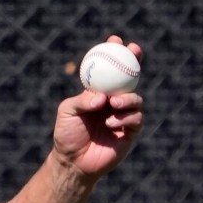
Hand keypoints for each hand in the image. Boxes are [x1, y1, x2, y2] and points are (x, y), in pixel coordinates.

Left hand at [52, 36, 144, 182]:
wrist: (73, 162)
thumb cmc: (67, 134)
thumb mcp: (67, 112)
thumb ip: (82, 100)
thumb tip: (101, 96)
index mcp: (99, 92)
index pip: (109, 69)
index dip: (114, 53)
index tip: (115, 40)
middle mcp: (113, 101)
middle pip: (130, 78)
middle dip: (134, 61)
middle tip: (133, 51)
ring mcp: (123, 116)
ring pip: (135, 98)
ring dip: (127, 97)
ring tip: (112, 103)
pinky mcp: (130, 132)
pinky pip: (136, 119)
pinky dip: (126, 117)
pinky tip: (111, 122)